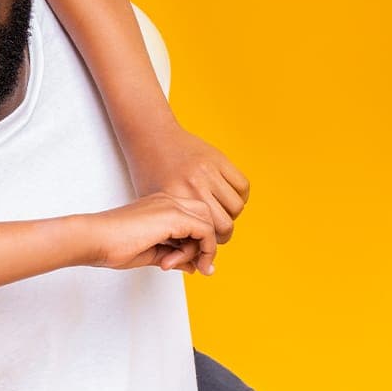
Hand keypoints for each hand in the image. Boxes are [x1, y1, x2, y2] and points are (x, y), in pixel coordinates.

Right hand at [85, 193, 217, 274]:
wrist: (92, 239)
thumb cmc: (110, 245)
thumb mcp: (149, 253)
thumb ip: (174, 256)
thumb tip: (194, 266)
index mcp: (160, 205)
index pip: (194, 218)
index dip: (197, 242)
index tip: (189, 263)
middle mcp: (168, 201)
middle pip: (206, 216)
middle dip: (206, 242)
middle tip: (197, 265)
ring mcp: (171, 205)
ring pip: (208, 223)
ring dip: (202, 249)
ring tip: (173, 263)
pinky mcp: (173, 216)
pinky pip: (205, 232)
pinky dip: (202, 250)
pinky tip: (179, 262)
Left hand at [124, 119, 250, 243]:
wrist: (151, 137)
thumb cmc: (149, 172)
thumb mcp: (153, 202)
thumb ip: (171, 224)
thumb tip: (191, 253)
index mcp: (175, 198)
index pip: (206, 233)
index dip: (209, 244)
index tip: (207, 243)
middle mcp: (194, 185)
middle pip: (226, 223)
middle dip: (223, 233)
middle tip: (216, 231)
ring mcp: (208, 171)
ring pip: (237, 206)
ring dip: (232, 214)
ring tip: (221, 212)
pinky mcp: (219, 159)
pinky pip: (242, 186)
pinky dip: (240, 195)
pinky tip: (227, 197)